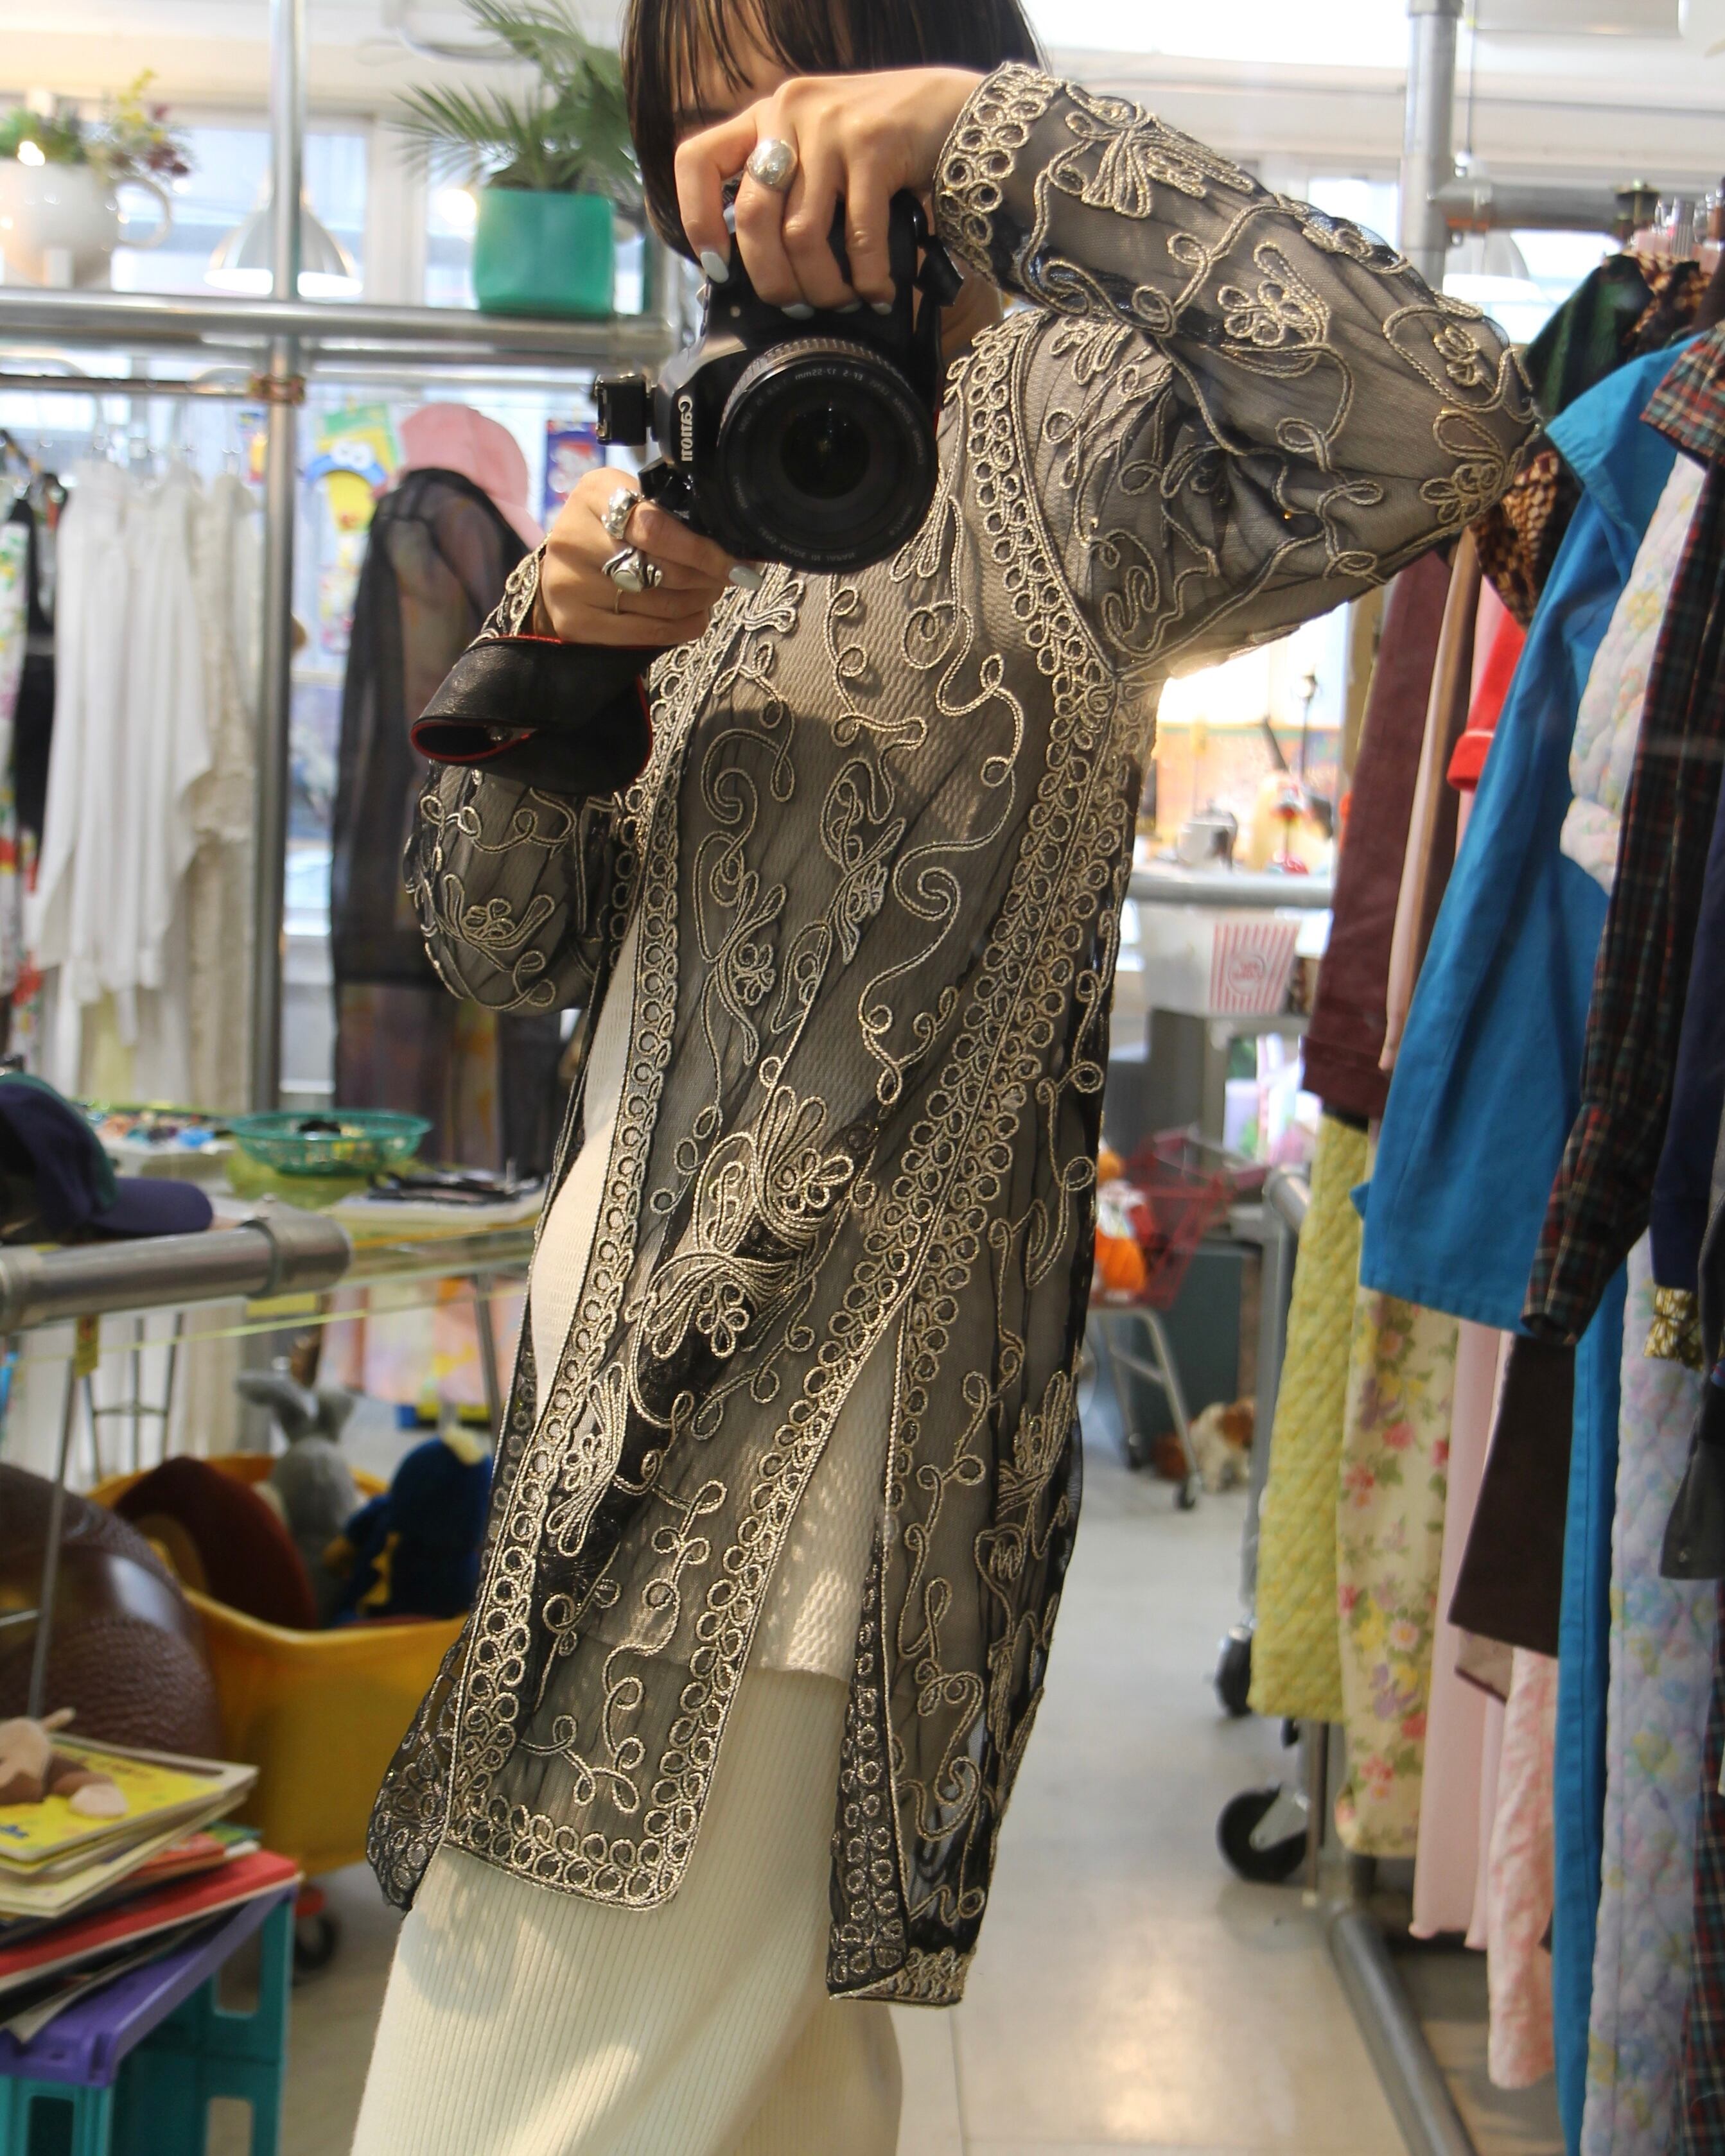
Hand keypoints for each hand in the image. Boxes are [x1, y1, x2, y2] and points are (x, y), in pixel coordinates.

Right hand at [536, 466, 742, 646]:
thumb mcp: (630, 502)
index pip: (657, 527)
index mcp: (594, 495)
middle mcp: (575, 537)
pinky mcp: (576, 621)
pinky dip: (682, 627)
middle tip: (725, 578)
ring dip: (698, 602)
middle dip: (706, 577)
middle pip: (661, 568)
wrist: (560, 568)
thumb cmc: (606, 530)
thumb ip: (668, 514)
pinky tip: (695, 617)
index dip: (702, 550)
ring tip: (709, 594)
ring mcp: (571, 583)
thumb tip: (727, 544)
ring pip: (660, 603)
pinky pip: (647, 633)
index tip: (733, 561)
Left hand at [675, 68, 981, 312]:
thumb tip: (768, 270)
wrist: (954, 108)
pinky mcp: (872, 144)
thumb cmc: (885, 144)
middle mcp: (788, 113)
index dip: (699, 220)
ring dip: (824, 287)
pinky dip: (868, 278)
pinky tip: (880, 292)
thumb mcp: (822, 152)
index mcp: (766, 117)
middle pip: (753, 218)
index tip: (718, 266)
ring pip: (802, 235)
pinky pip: (858, 236)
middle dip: (775, 281)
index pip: (699, 160)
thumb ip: (791, 189)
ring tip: (845, 302)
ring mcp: (829, 127)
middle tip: (798, 308)